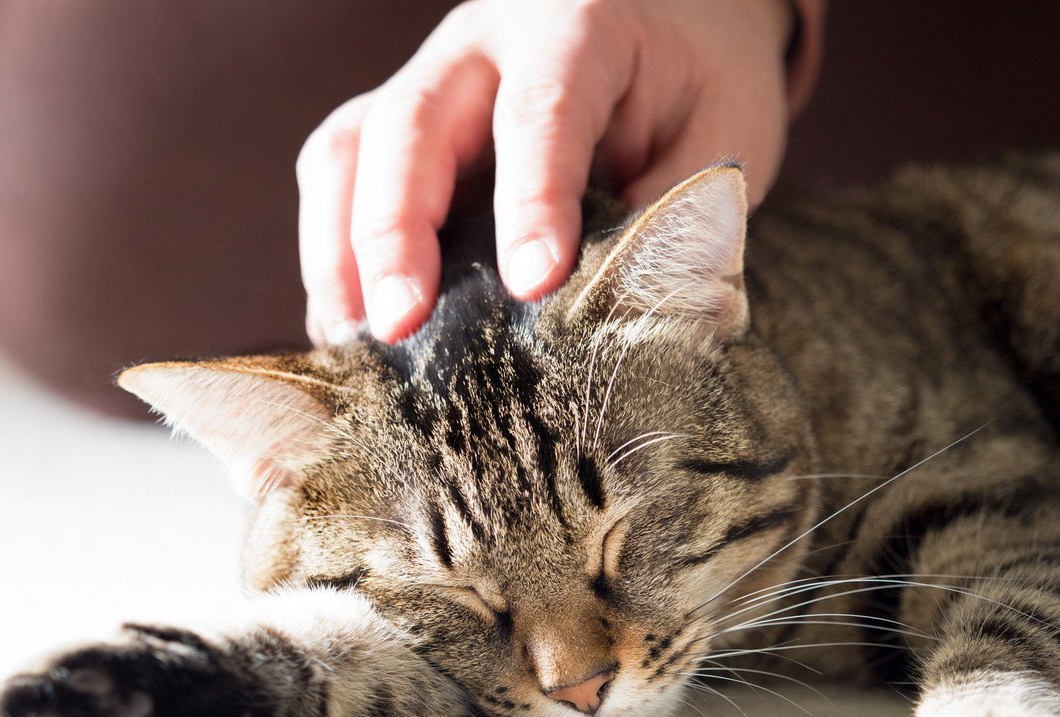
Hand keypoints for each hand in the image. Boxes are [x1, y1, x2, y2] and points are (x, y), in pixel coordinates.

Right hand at [298, 0, 802, 344]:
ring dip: (339, 250)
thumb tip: (619, 315)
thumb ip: (680, 213)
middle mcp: (482, 45)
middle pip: (408, 125)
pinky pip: (341, 181)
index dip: (532, 200)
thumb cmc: (695, 79)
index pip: (541, 111)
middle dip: (395, 232)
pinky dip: (335, 256)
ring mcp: (428, 82)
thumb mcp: (723, 133)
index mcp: (578, 26)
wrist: (666, 19)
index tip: (534, 286)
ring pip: (347, 149)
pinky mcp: (401, 128)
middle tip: (401, 328)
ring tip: (356, 341)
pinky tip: (352, 322)